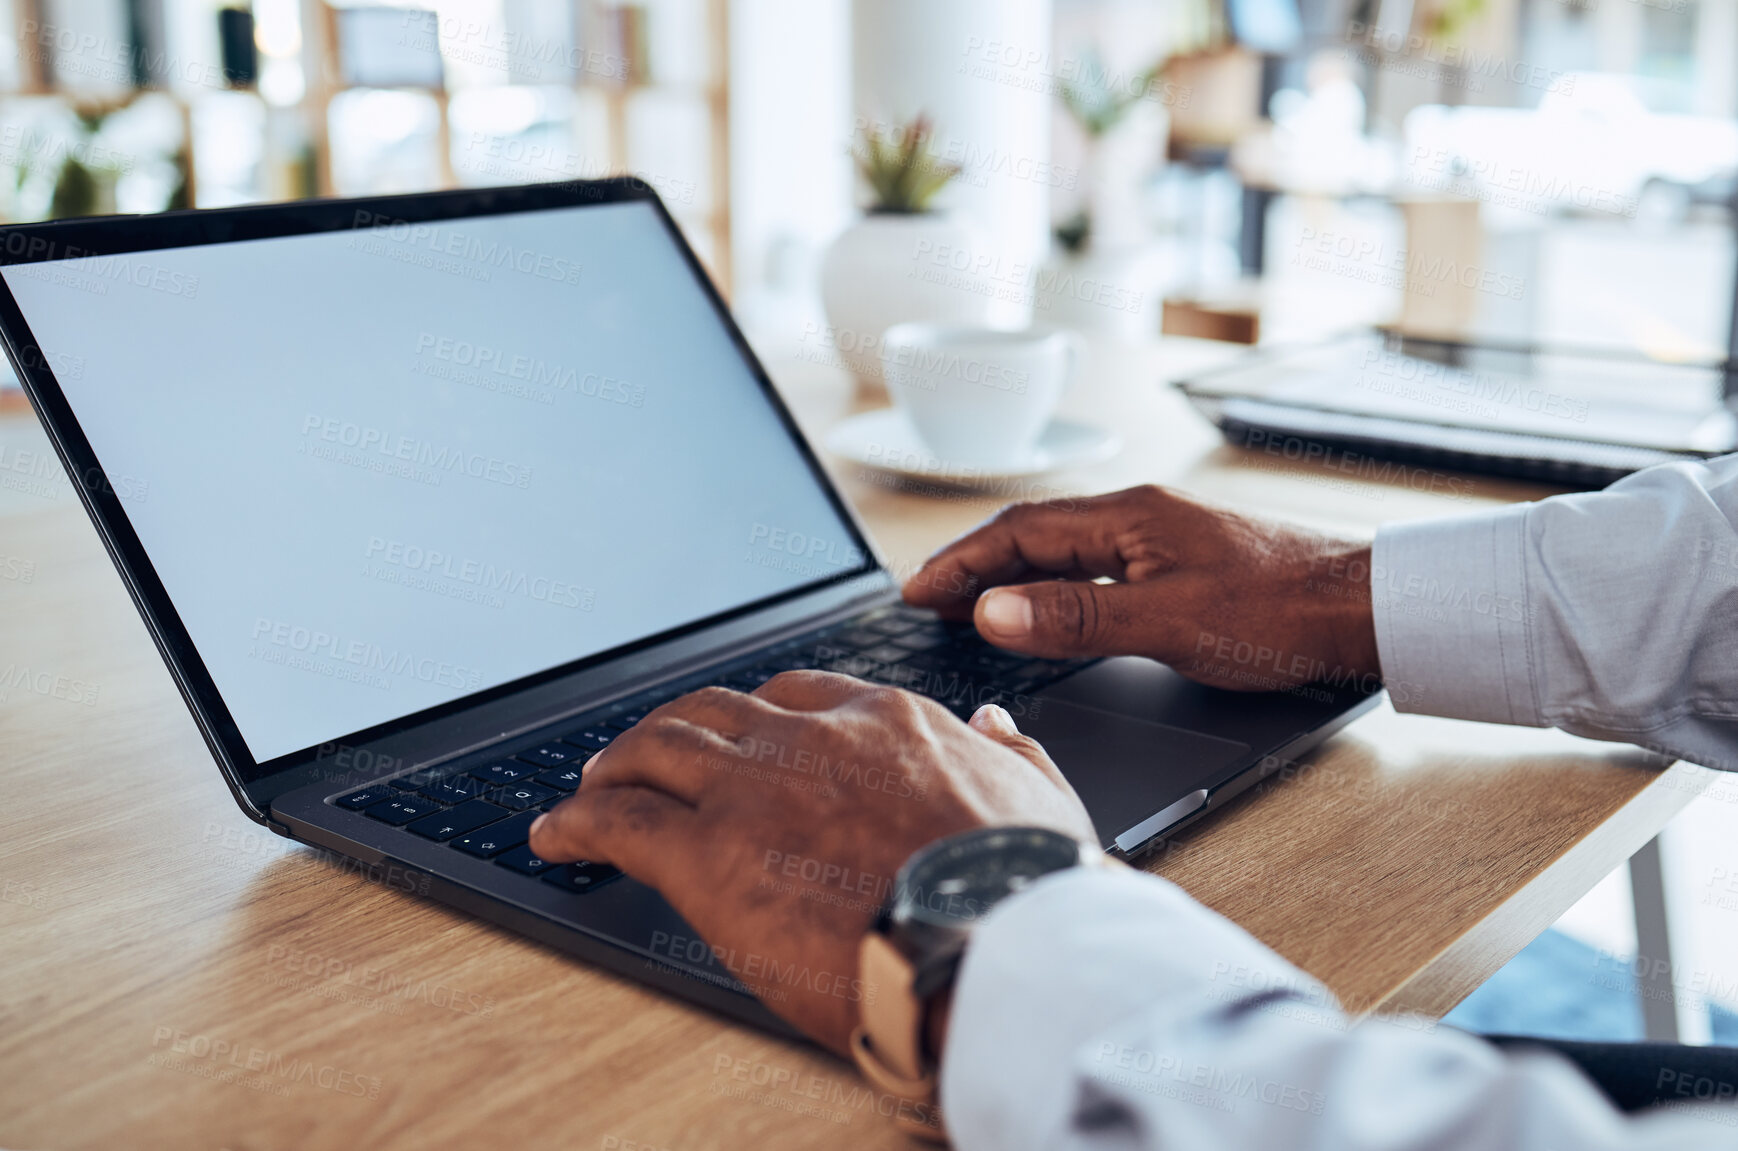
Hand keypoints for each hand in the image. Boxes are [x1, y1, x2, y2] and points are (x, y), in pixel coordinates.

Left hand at [527, 672, 1095, 1055]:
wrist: (998, 945)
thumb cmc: (1027, 891)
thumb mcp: (1041, 799)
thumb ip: (1009, 754)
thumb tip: (993, 724)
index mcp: (890, 724)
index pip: (802, 695)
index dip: (763, 718)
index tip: (748, 739)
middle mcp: (813, 738)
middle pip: (718, 710)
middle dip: (677, 729)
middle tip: (650, 757)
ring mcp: (754, 788)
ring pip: (658, 747)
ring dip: (619, 763)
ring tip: (595, 787)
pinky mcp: (708, 854)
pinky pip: (619, 821)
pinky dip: (579, 821)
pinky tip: (558, 834)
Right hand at [903, 484, 1379, 693]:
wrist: (1363, 611)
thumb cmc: (1279, 612)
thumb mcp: (1166, 623)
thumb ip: (1074, 617)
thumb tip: (992, 610)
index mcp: (1129, 518)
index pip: (1018, 532)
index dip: (961, 563)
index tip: (916, 591)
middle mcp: (1140, 518)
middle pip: (1033, 534)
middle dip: (974, 563)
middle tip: (926, 598)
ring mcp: (1162, 539)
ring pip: (1063, 550)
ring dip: (1009, 574)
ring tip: (968, 603)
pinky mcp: (1182, 564)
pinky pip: (1093, 566)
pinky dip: (1051, 585)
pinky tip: (1048, 607)